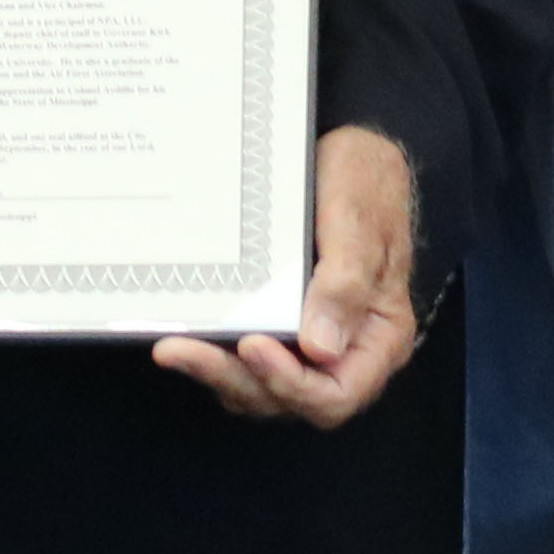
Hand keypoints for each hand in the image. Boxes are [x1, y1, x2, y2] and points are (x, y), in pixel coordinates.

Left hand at [153, 126, 425, 428]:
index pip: (335, 394)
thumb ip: (345, 281)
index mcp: (379, 337)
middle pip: (289, 398)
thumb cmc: (364, 181)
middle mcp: (345, 350)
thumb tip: (321, 347)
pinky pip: (245, 360)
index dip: (291, 384)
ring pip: (260, 386)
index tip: (252, 345)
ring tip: (174, 346)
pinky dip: (215, 353)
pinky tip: (185, 331)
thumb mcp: (359, 220)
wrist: (348, 155)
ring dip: (216, 372)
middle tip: (182, 350)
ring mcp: (309, 342)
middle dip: (236, 378)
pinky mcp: (279, 326)